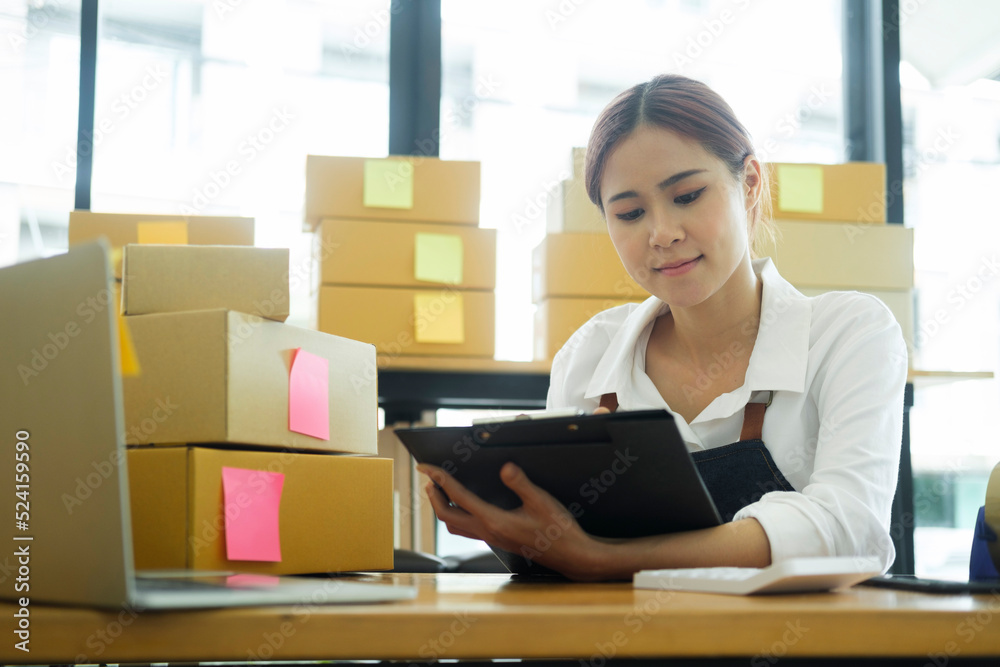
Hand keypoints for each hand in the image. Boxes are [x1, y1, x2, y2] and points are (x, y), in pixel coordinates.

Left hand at [416, 462, 611, 580]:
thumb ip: (521, 483)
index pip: (457, 498)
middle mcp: (488, 532)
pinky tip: (466, 505)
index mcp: (495, 521)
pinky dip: (458, 514)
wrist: (571, 556)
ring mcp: (492, 539)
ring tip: (440, 490)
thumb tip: (504, 468)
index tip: (426, 467)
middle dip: (433, 496)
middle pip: (447, 516)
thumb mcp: (542, 501)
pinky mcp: (498, 540)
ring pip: (455, 526)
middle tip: (428, 477)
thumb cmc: (559, 531)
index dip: (439, 479)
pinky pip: (467, 529)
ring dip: (443, 507)